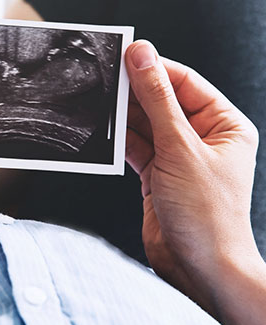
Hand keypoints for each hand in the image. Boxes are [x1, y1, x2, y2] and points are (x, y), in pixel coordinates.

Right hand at [124, 40, 259, 309]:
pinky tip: (105, 132)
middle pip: (162, 101)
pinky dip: (120, 141)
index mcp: (223, 124)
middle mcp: (202, 138)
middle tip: (105, 79)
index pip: (185, 82)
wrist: (199, 268)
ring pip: (145, 124)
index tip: (125, 55)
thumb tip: (142, 56)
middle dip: (134, 93)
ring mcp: (178, 157)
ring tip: (100, 104)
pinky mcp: (157, 174)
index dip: (154, 68)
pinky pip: (136, 147)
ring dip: (124, 117)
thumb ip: (157, 99)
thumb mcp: (179, 146)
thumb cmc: (207, 214)